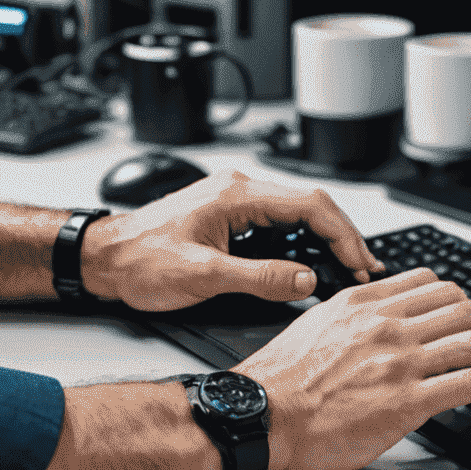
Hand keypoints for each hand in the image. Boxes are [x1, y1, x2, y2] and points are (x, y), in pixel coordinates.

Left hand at [82, 170, 383, 309]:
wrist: (106, 258)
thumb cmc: (141, 261)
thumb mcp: (202, 276)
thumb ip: (258, 278)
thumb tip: (305, 279)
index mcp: (237, 195)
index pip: (309, 206)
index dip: (343, 235)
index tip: (360, 263)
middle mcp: (240, 190)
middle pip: (310, 206)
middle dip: (343, 237)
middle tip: (364, 269)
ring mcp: (235, 201)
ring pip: (297, 214)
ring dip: (325, 239)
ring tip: (348, 268)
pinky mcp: (230, 215)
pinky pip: (279, 222)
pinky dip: (303, 241)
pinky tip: (312, 262)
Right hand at [235, 267, 470, 469]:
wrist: (261, 415)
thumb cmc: (279, 381)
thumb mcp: (316, 325)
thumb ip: (353, 318)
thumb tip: (375, 323)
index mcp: (363, 302)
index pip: (431, 284)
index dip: (460, 302)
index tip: (468, 321)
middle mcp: (386, 323)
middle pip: (462, 306)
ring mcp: (399, 360)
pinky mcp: (407, 400)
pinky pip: (470, 383)